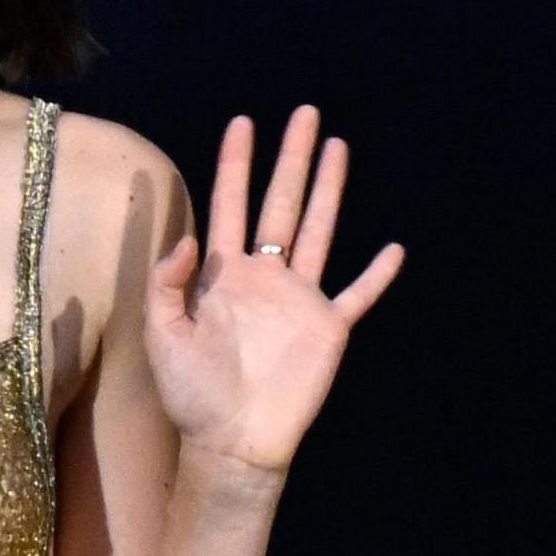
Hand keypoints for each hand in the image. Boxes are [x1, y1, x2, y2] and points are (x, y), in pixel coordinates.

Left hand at [144, 106, 404, 476]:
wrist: (230, 442)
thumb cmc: (190, 393)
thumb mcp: (162, 334)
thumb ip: (167, 283)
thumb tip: (189, 238)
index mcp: (222, 273)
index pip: (230, 203)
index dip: (235, 163)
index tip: (243, 123)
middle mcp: (264, 276)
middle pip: (281, 203)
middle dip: (292, 158)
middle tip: (304, 113)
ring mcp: (298, 299)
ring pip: (320, 231)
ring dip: (330, 190)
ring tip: (339, 147)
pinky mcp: (327, 329)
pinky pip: (357, 295)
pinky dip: (377, 274)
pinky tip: (394, 248)